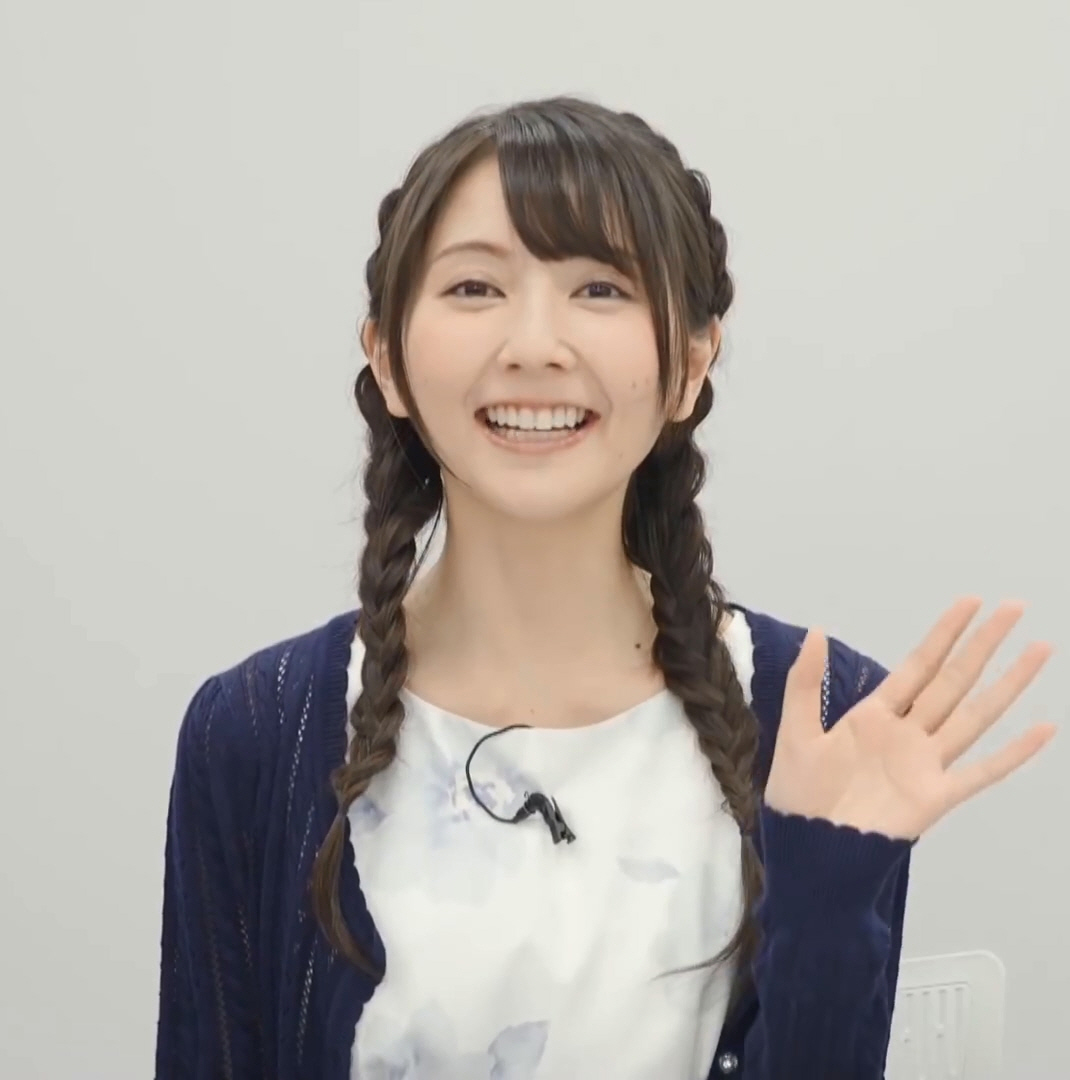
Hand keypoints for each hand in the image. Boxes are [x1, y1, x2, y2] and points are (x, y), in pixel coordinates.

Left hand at [764, 598, 1055, 839]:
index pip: (918, 665)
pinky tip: (1043, 729)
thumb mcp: (797, 730)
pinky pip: (982, 772)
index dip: (944, 634)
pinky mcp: (937, 797)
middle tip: (1014, 608)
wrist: (808, 851)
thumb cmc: (798, 795)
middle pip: (953, 680)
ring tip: (1038, 650)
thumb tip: (818, 630)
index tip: (970, 603)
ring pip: (974, 714)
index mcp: (873, 715)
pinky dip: (1014, 753)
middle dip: (982, 645)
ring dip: (1007, 683)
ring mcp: (926, 764)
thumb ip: (807, 682)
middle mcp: (907, 733)